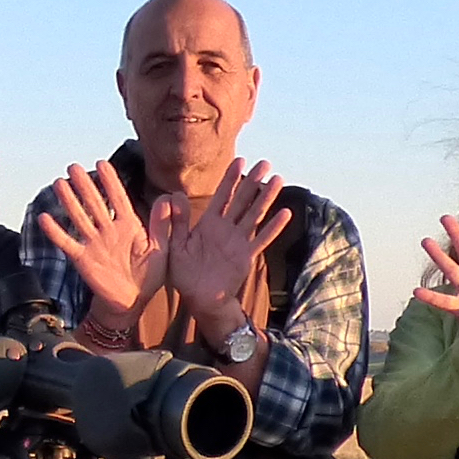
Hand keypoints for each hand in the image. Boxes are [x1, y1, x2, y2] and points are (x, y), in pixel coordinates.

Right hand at [33, 161, 164, 322]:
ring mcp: (94, 243)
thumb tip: (167, 198)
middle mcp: (108, 230)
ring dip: (69, 201)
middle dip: (85, 185)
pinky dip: (55, 231)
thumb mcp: (160, 249)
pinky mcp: (82, 258)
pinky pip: (67, 243)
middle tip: (73, 167)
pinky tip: (45, 218)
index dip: (110, 182)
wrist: (132, 301)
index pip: (118, 198)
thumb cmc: (149, 276)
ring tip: (59, 183)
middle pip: (94, 203)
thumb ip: (161, 225)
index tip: (102, 163)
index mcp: (129, 226)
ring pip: (79, 217)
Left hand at [167, 160, 294, 325]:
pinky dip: (273, 227)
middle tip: (265, 163)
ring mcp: (238, 241)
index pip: (221, 196)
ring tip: (277, 180)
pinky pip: (261, 239)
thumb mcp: (176, 245)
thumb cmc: (184, 273)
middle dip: (252, 182)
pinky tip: (285, 213)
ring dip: (266, 198)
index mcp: (208, 224)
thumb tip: (174, 195)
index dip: (230, 179)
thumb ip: (177, 222)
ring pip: (254, 215)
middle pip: (242, 200)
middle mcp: (226, 229)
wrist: (199, 298)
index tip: (239, 160)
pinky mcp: (246, 255)